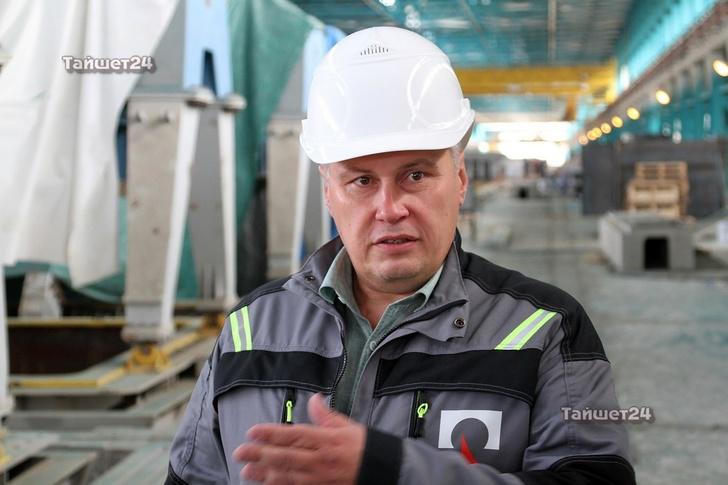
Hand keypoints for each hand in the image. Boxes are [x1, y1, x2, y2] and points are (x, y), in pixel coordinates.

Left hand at [233, 393, 366, 483]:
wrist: (382, 471)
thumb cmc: (364, 447)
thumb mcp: (348, 426)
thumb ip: (327, 415)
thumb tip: (314, 399)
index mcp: (326, 440)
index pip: (294, 435)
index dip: (272, 434)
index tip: (253, 431)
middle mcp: (320, 460)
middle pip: (286, 457)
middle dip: (261, 454)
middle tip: (240, 451)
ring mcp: (319, 479)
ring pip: (287, 476)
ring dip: (265, 474)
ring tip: (247, 470)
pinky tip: (267, 484)